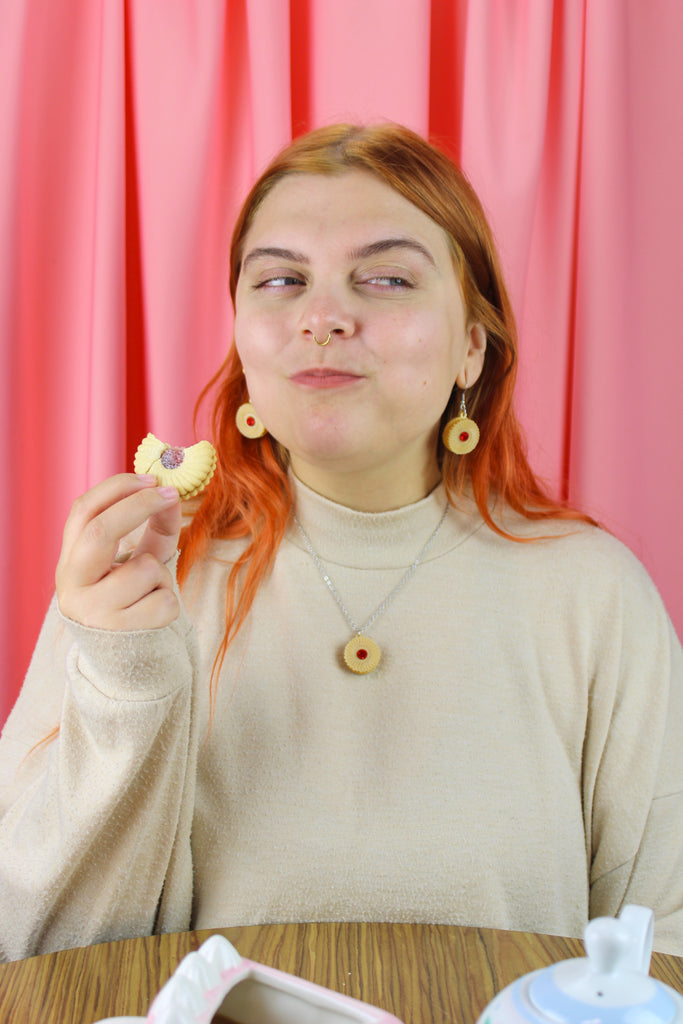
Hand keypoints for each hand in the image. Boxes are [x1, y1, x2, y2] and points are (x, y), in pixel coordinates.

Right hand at [56, 474, 181, 630]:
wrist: (130, 665)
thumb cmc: (135, 603)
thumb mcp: (141, 561)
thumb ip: (155, 528)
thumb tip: (172, 495)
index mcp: (71, 561)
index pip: (83, 512)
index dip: (116, 489)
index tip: (151, 479)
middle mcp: (73, 585)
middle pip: (99, 530)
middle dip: (138, 506)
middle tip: (169, 494)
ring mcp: (93, 612)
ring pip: (144, 569)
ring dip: (162, 575)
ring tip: (151, 593)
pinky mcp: (120, 637)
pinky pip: (164, 602)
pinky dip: (170, 604)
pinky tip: (154, 617)